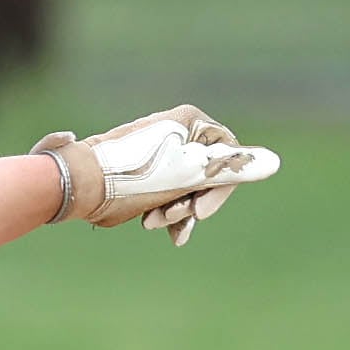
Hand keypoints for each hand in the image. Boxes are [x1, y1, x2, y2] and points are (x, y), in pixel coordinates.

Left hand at [31, 105, 279, 245]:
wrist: (75, 184)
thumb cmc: (131, 176)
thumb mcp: (187, 175)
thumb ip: (231, 170)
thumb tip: (274, 163)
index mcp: (187, 121)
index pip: (227, 153)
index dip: (220, 185)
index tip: (202, 210)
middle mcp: (173, 131)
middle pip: (204, 172)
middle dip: (192, 201)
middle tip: (171, 220)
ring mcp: (156, 150)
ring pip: (184, 186)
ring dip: (176, 210)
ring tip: (153, 224)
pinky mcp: (140, 170)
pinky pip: (163, 191)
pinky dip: (164, 211)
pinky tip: (156, 228)